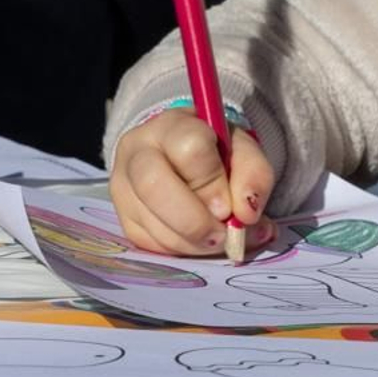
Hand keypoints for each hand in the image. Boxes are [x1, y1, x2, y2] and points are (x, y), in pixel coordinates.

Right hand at [110, 109, 277, 255]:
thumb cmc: (215, 151)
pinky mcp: (123, 218)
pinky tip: (200, 244)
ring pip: (150, 221)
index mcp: (171, 126)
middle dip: (195, 221)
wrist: (182, 158)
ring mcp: (123, 187)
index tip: (230, 206)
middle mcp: (137, 152)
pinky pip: (148, 243)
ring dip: (192, 242)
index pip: (189, 149)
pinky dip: (180, 250)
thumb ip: (254, 174)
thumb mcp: (242, 150)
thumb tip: (247, 214)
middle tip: (222, 235)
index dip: (212, 182)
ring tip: (219, 242)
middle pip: (154, 186)